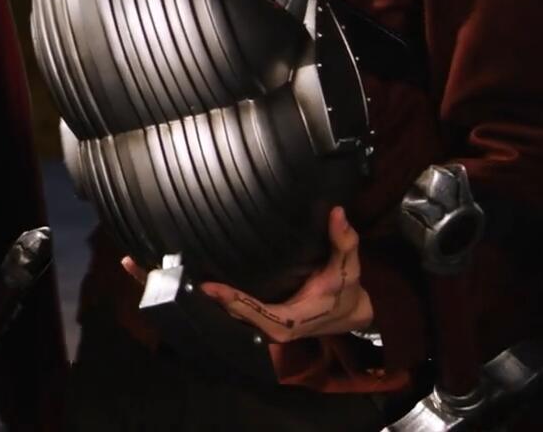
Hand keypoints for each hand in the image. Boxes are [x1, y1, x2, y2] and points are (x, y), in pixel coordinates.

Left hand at [196, 207, 374, 342]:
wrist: (351, 314)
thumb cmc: (346, 289)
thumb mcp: (349, 266)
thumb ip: (344, 241)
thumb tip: (337, 213)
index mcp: (294, 318)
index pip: (259, 314)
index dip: (235, 302)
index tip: (211, 288)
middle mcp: (278, 328)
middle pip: (240, 318)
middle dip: (217, 303)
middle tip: (192, 281)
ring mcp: (270, 328)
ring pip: (237, 320)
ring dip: (217, 305)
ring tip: (190, 283)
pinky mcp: (267, 323)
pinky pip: (242, 316)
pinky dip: (226, 305)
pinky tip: (208, 289)